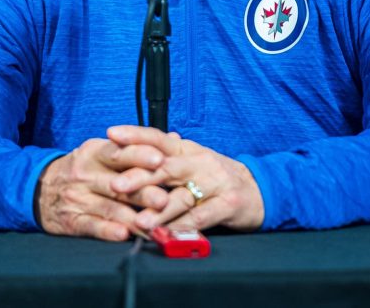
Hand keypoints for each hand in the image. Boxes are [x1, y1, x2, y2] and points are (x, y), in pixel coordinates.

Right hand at [35, 137, 172, 241]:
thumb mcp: (102, 151)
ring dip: (132, 217)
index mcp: (95, 153)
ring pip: (109, 208)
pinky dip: (107, 231)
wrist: (38, 189)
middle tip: (164, 198)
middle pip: (118, 183)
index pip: (119, 152)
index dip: (140, 155)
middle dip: (143, 191)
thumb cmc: (82, 169)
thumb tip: (174, 138)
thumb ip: (137, 148)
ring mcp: (78, 198)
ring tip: (153, 224)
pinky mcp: (71, 220)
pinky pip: (91, 226)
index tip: (160, 158)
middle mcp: (86, 174)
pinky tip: (123, 234)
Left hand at [105, 125, 264, 232]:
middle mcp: (200, 162)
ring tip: (139, 221)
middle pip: (166, 167)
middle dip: (139, 176)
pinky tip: (166, 235)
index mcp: (188, 150)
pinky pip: (201, 217)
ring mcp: (215, 183)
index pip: (159, 138)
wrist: (258, 190)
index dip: (136, 135)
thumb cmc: (217, 177)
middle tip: (115, 186)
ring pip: (182, 196)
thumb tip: (140, 141)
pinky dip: (183, 227)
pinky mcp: (228, 204)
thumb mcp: (192, 160)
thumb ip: (167, 154)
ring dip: (159, 210)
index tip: (111, 134)